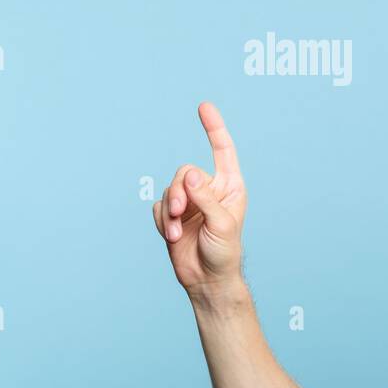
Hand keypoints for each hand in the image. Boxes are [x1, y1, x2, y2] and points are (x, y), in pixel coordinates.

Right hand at [152, 101, 247, 298]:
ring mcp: (190, 202)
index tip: (203, 106)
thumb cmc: (224, 253)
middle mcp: (209, 190)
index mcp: (229, 186)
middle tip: (179, 212)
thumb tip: (190, 174)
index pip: (222, 150)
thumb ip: (205, 198)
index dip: (213, 128)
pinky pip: (158, 206)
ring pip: (170, 188)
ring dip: (170, 211)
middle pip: (185, 171)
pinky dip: (162, 221)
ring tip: (176, 232)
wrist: (206, 280)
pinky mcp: (172, 216)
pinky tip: (172, 237)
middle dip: (179, 191)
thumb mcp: (221, 224)